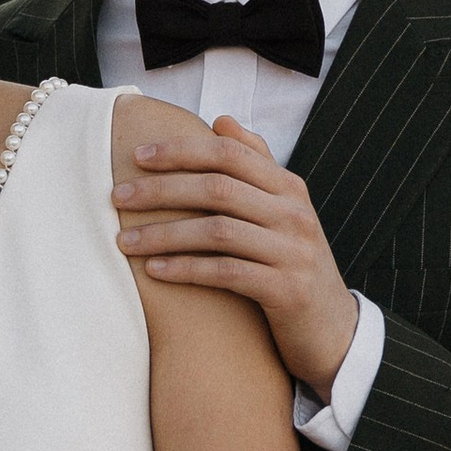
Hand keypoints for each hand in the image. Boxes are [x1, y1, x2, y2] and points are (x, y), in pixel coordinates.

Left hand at [113, 112, 359, 400]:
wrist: (333, 330)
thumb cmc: (293, 265)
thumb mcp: (282, 212)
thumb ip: (257, 166)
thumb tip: (222, 120)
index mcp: (289, 187)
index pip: (229, 153)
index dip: (181, 150)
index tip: (138, 155)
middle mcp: (294, 213)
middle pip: (217, 188)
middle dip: (161, 189)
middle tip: (117, 196)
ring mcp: (293, 252)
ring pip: (217, 231)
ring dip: (163, 233)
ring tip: (123, 240)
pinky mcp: (287, 290)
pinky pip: (226, 273)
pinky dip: (186, 269)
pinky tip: (154, 270)